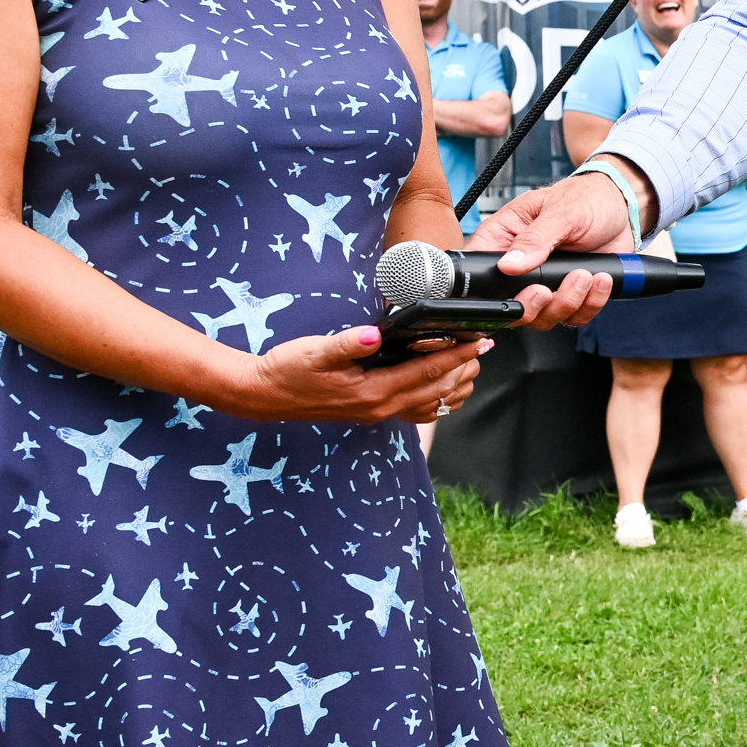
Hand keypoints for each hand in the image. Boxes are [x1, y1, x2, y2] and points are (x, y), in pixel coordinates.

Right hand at [219, 326, 489, 425]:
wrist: (263, 396)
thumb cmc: (287, 370)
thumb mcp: (315, 351)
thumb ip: (347, 343)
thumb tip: (373, 334)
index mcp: (371, 392)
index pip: (425, 372)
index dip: (454, 356)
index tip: (477, 343)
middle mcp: (379, 407)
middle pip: (433, 390)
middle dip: (461, 369)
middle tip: (483, 349)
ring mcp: (374, 412)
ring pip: (426, 402)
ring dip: (451, 384)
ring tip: (470, 366)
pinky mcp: (368, 411)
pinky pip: (411, 408)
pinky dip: (432, 396)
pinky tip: (439, 386)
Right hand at [475, 172, 635, 329]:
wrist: (621, 207)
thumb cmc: (586, 199)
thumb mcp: (560, 212)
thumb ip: (535, 239)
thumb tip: (509, 265)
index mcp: (504, 239)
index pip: (480, 270)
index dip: (488, 290)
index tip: (512, 290)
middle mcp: (520, 266)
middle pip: (511, 306)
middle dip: (532, 306)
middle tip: (547, 290)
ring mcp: (546, 283)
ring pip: (543, 317)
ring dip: (566, 303)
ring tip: (584, 276)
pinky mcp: (571, 294)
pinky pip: (575, 316)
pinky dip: (590, 304)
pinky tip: (600, 282)